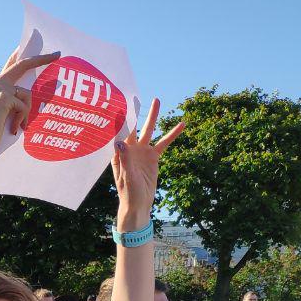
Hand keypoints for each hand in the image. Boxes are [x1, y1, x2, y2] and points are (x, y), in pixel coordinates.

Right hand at [0, 46, 60, 162]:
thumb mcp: (7, 111)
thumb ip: (15, 99)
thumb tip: (32, 93)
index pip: (11, 64)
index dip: (21, 54)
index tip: (31, 45)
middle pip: (23, 65)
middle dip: (41, 59)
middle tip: (57, 55)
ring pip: (27, 93)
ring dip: (27, 112)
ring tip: (20, 125)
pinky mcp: (3, 98)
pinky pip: (24, 105)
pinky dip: (22, 118)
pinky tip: (15, 128)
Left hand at [111, 98, 184, 229]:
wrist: (138, 204)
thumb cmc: (128, 193)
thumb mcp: (126, 176)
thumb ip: (124, 159)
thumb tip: (119, 141)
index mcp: (119, 153)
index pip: (118, 132)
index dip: (119, 118)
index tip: (119, 103)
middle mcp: (130, 148)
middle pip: (133, 126)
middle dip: (134, 111)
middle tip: (135, 96)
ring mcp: (142, 151)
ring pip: (149, 130)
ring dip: (153, 116)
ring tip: (157, 100)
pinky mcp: (153, 156)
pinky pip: (164, 142)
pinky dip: (172, 134)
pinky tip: (182, 123)